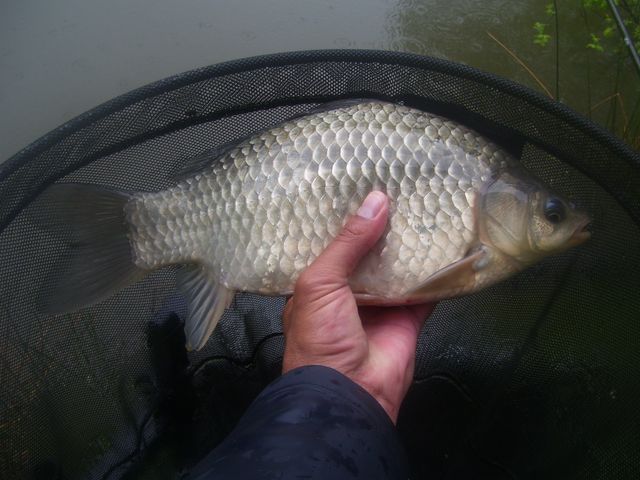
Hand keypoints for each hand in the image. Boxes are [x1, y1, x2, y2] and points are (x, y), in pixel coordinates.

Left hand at [282, 191, 435, 422]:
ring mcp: (380, 305)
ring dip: (409, 246)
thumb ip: (347, 244)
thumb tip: (375, 203)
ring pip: (398, 269)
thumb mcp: (320, 283)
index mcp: (318, 285)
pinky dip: (437, 273)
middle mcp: (349, 293)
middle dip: (382, 229)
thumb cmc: (319, 338)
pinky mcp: (408, 318)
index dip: (347, 221)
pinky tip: (447, 246)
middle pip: (369, 254)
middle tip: (398, 192)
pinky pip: (426, 291)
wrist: (349, 391)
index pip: (333, 245)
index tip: (361, 190)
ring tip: (423, 209)